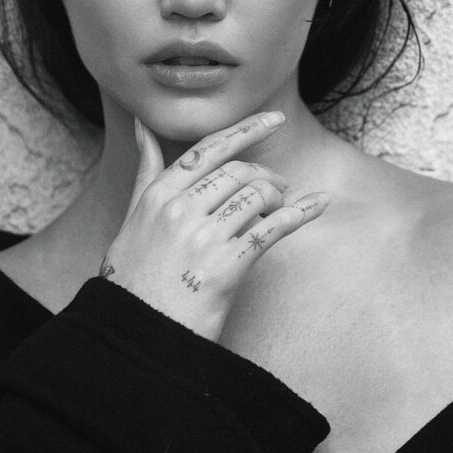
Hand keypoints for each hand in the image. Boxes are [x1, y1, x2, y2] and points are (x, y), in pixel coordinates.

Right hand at [98, 111, 329, 342]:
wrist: (134, 334)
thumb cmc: (133, 278)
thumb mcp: (132, 219)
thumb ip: (146, 173)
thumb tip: (141, 126)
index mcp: (158, 195)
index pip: (208, 149)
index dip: (246, 129)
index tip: (273, 119)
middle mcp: (179, 210)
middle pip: (238, 171)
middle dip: (266, 175)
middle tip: (277, 187)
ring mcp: (202, 238)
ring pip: (257, 195)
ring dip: (278, 197)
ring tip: (279, 207)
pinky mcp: (225, 267)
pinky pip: (272, 228)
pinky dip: (301, 213)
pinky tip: (319, 204)